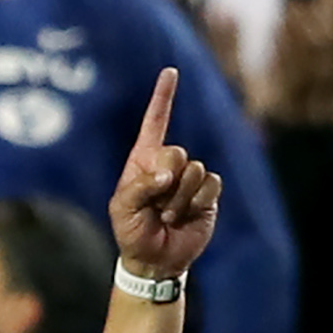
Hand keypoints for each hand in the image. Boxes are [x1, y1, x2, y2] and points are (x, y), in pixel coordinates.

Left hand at [107, 69, 220, 285]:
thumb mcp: (122, 209)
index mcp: (144, 160)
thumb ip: (139, 186)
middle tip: (157, 203)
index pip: (154, 123)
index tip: (170, 72)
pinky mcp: (208, 192)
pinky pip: (210, 183)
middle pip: (176, 151)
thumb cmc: (132, 233)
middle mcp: (168, 164)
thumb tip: (168, 173)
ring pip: (194, 170)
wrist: (155, 260)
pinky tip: (185, 216)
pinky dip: (196, 202)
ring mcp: (190, 177)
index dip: (163, 97)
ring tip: (168, 216)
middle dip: (166, 179)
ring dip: (179, 199)